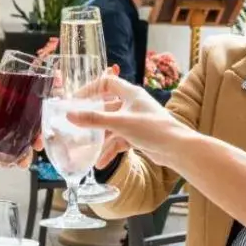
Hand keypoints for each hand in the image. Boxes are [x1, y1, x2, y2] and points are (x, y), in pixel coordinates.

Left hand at [0, 97, 41, 167]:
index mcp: (4, 110)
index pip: (25, 112)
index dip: (35, 118)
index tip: (40, 122)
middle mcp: (7, 127)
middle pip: (28, 133)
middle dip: (35, 140)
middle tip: (38, 145)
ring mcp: (2, 143)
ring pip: (20, 150)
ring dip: (25, 156)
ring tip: (24, 161)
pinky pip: (7, 162)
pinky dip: (11, 164)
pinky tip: (13, 165)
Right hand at [67, 74, 188, 169]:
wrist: (176, 149)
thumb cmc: (152, 129)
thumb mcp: (119, 123)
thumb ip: (94, 120)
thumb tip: (70, 115)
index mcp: (131, 93)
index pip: (106, 83)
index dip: (90, 89)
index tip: (75, 100)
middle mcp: (133, 104)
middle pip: (106, 107)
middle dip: (92, 119)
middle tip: (76, 125)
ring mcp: (136, 121)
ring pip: (112, 126)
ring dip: (100, 138)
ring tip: (86, 150)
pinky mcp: (139, 135)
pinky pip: (119, 140)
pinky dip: (111, 149)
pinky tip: (101, 162)